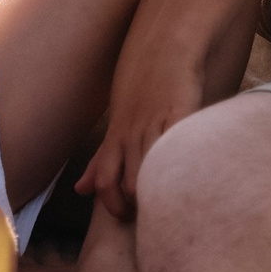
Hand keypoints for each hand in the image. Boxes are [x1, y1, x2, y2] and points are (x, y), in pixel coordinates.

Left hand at [79, 55, 204, 219]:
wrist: (163, 54)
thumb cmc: (139, 97)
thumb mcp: (115, 129)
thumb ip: (101, 161)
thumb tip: (80, 191)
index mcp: (116, 140)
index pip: (105, 183)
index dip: (113, 205)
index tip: (126, 217)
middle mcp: (132, 134)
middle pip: (128, 183)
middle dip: (138, 206)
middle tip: (152, 217)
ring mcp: (156, 124)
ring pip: (150, 170)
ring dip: (159, 192)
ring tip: (171, 203)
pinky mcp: (181, 114)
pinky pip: (178, 145)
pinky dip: (182, 165)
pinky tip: (190, 178)